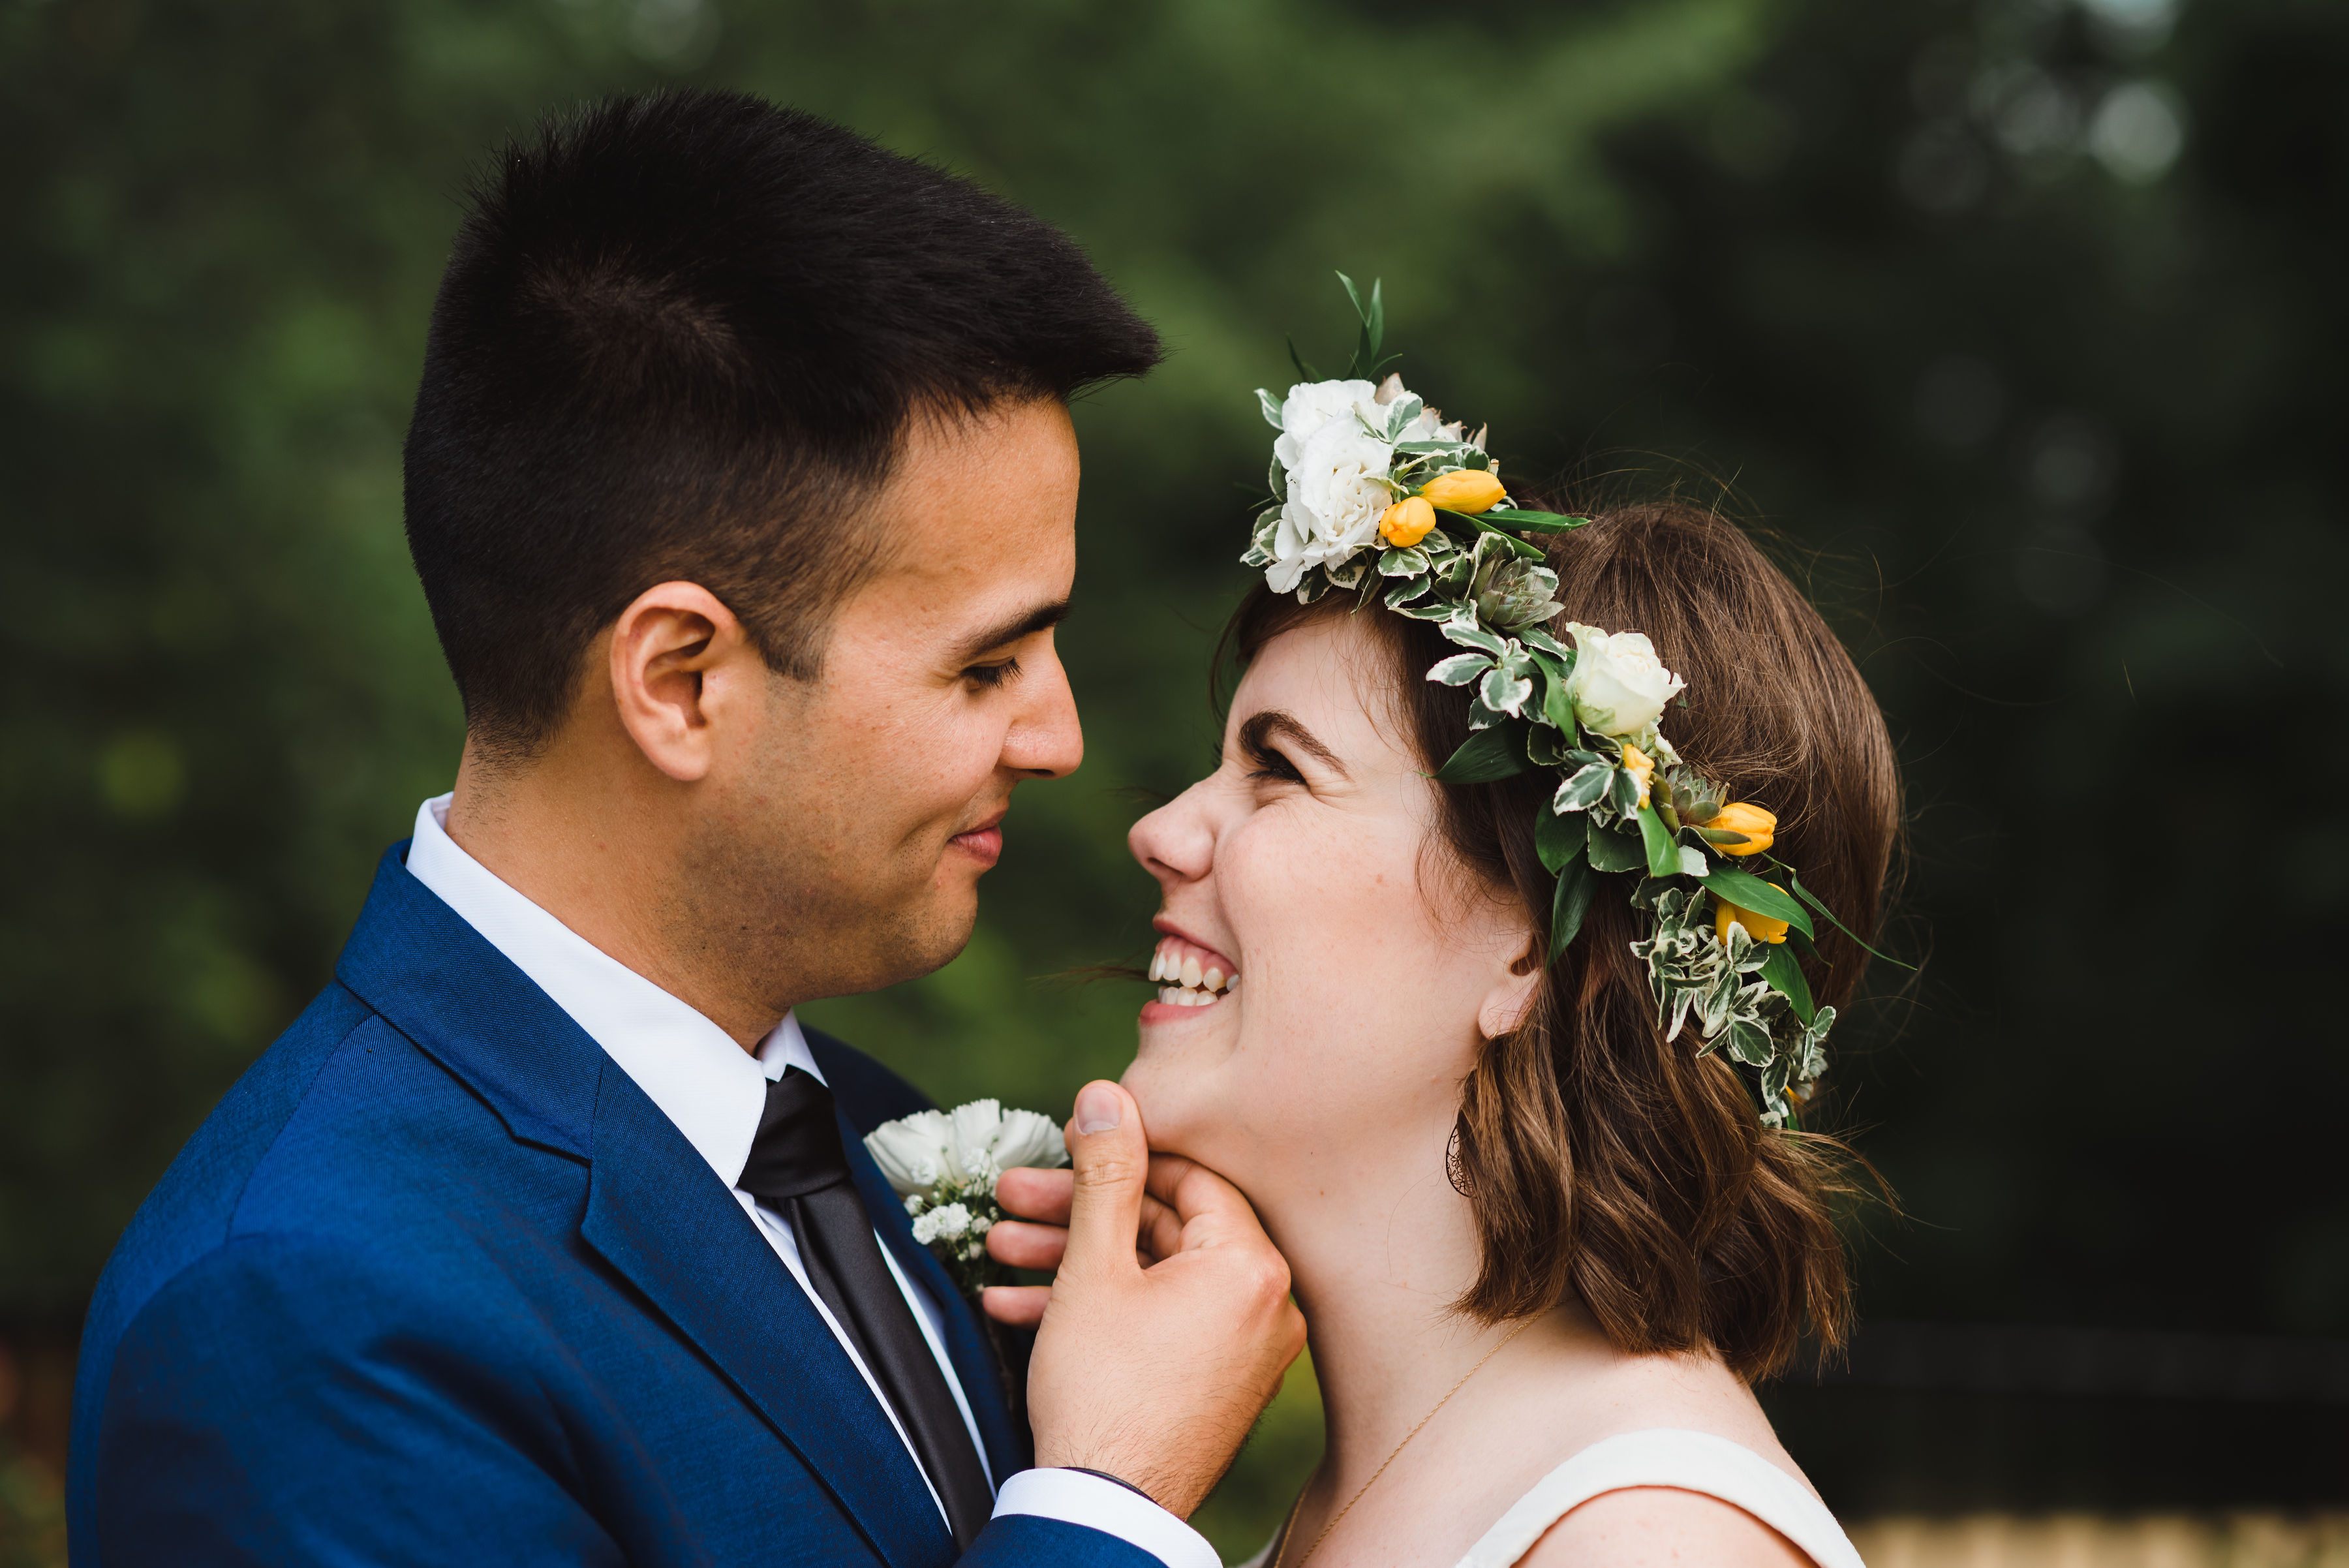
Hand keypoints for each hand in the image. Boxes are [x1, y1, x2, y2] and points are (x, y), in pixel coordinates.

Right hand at [985, 1081, 1304, 1517]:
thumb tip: (1107, 1094)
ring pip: (1153, 1275)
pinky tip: (1020, 1304)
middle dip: (1077, 1212)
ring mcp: (1245, 1348)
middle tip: (1011, 1198)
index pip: (1188, 1176)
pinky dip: (1102, 1307)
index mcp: (1251, 1268)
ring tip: (998, 1249)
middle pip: (1163, 1225)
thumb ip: (1104, 1174)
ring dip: (1074, 1259)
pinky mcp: (1218, 1380)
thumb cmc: (1103, 1393)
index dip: (1116, 1155)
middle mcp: (1267, 1305)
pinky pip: (1162, 1320)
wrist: (1105, 1512)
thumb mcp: (1094, 1267)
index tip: (1059, 1150)